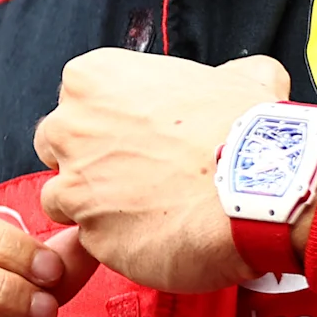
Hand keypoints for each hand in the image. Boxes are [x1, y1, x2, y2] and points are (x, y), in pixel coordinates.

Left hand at [33, 49, 288, 293]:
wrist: (260, 189)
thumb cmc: (246, 131)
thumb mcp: (240, 76)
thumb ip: (218, 74)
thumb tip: (234, 78)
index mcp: (92, 79)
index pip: (76, 101)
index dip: (106, 122)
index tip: (135, 137)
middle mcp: (70, 128)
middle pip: (56, 146)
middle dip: (86, 160)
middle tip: (134, 174)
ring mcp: (75, 186)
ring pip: (62, 199)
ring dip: (94, 206)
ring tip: (145, 212)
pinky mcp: (91, 237)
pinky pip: (91, 242)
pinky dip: (116, 243)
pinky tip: (155, 237)